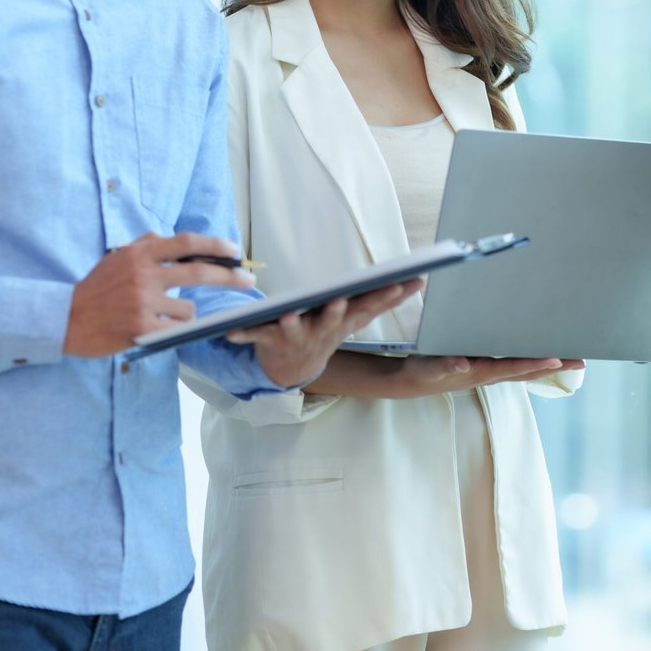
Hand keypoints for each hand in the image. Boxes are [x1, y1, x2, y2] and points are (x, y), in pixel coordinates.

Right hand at [65, 233, 253, 357]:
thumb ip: (144, 246)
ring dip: (185, 314)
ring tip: (161, 315)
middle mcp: (144, 275)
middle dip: (230, 276)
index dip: (214, 244)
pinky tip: (156, 329)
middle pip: (199, 272)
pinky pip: (175, 329)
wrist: (67, 319)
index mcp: (140, 254)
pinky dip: (173, 330)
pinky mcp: (141, 329)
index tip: (234, 250)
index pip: (185, 243)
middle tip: (249, 280)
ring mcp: (143, 303)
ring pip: (189, 308)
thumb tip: (167, 237)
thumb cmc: (96, 289)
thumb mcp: (117, 258)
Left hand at [226, 279, 422, 387]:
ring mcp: (296, 337)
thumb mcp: (357, 316)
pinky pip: (254, 335)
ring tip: (288, 313)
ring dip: (291, 323)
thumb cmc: (326, 331)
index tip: (403, 282)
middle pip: (331, 319)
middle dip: (334, 310)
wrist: (292, 369)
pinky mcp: (269, 340)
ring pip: (294, 329)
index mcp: (344, 321)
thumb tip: (420, 281)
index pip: (369, 307)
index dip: (386, 296)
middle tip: (337, 300)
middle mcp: (322, 331)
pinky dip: (242, 333)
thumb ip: (386, 299)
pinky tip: (230, 330)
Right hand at [390, 355, 584, 397]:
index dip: (535, 364)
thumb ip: (443, 365)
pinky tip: (543, 357)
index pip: (513, 367)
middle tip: (581, 362)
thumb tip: (462, 363)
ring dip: (547, 365)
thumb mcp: (427, 367)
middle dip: (553, 366)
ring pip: (524, 370)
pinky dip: (532, 362)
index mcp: (479, 372)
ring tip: (572, 360)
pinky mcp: (485, 369)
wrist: (410, 381)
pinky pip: (515, 366)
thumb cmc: (419, 370)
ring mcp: (488, 373)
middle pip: (527, 371)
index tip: (558, 360)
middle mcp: (489, 374)